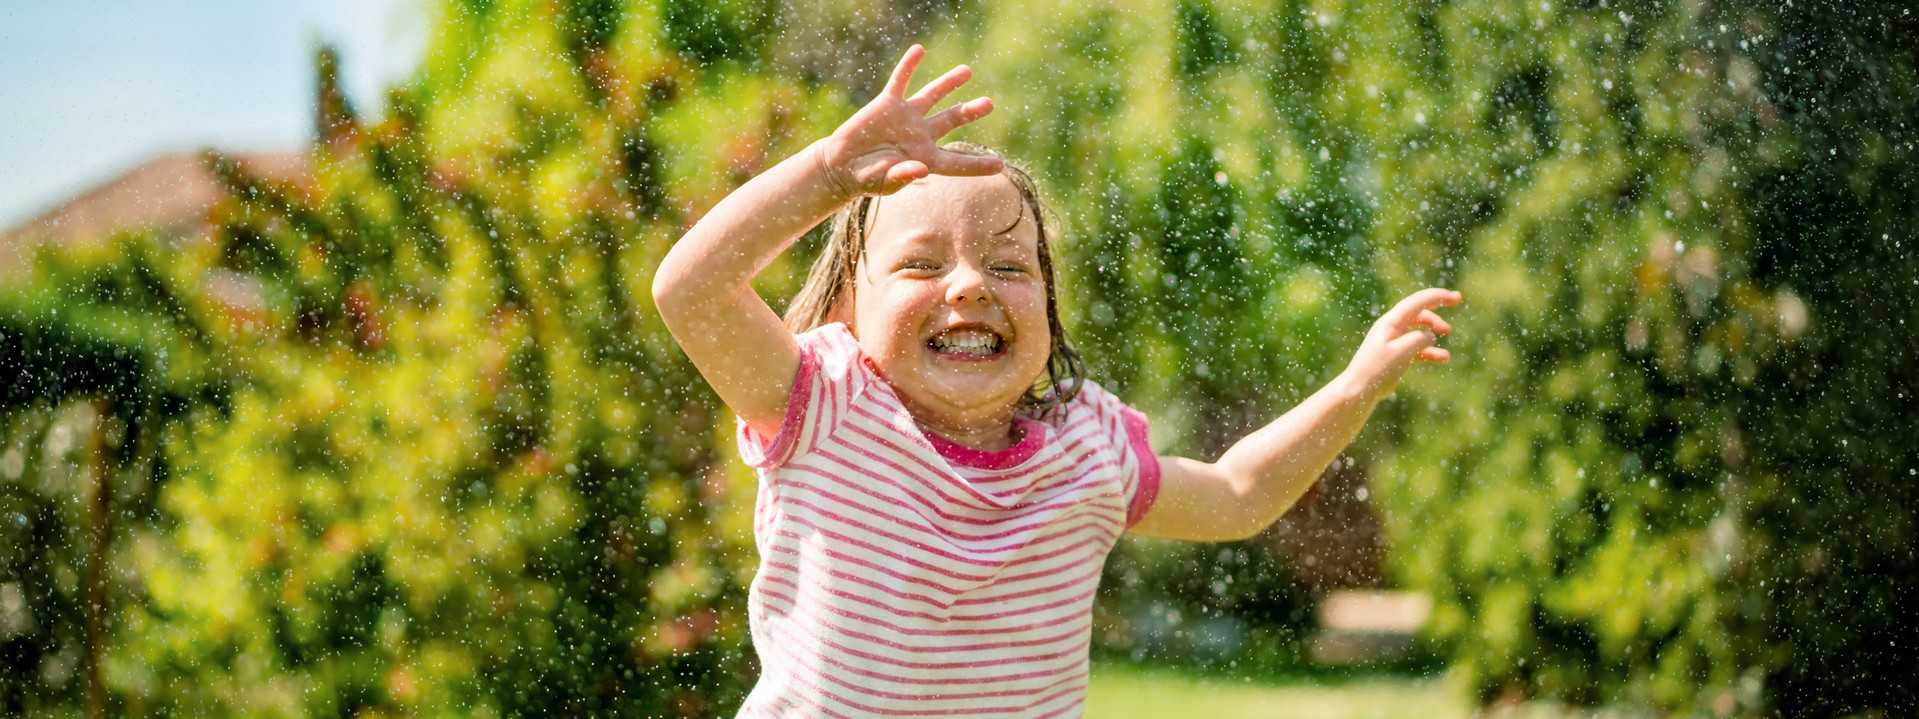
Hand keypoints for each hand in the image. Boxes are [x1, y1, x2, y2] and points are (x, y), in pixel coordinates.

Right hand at [816, 45, 1003, 197]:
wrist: (842, 165)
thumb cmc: (866, 179)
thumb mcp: (884, 182)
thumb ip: (903, 176)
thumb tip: (922, 169)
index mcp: (926, 158)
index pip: (956, 162)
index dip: (976, 165)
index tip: (999, 165)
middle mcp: (921, 135)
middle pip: (951, 120)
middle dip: (970, 112)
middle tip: (989, 103)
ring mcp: (906, 117)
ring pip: (932, 96)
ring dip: (948, 83)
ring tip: (966, 72)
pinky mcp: (887, 104)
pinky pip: (900, 81)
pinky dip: (908, 66)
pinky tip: (918, 50)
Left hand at [1340, 288, 1461, 401]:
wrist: (1360, 389)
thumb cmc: (1378, 369)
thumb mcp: (1402, 352)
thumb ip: (1419, 340)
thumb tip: (1431, 336)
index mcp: (1391, 322)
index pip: (1418, 302)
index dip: (1438, 297)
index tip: (1457, 297)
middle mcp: (1392, 327)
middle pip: (1419, 313)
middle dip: (1436, 315)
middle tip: (1450, 325)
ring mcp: (1394, 340)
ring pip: (1419, 330)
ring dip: (1433, 332)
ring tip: (1446, 338)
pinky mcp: (1396, 354)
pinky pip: (1417, 347)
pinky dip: (1430, 351)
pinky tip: (1443, 358)